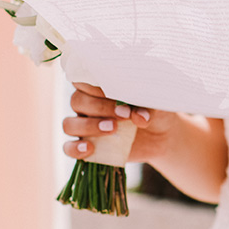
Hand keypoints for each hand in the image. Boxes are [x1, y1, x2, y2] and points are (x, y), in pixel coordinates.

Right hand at [61, 82, 176, 161]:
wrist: (159, 135)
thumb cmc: (152, 110)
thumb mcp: (153, 105)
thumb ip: (146, 107)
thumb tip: (140, 117)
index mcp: (97, 87)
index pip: (82, 79)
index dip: (94, 85)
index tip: (116, 91)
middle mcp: (86, 105)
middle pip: (77, 101)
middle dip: (100, 108)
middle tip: (125, 114)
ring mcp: (83, 126)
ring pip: (69, 124)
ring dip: (89, 126)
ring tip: (113, 129)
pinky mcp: (86, 146)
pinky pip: (68, 148)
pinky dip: (75, 149)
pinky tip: (90, 149)